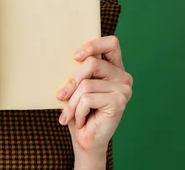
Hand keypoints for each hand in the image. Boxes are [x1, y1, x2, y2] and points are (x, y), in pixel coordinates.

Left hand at [56, 35, 132, 155]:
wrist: (86, 141)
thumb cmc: (78, 112)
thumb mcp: (76, 87)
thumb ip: (78, 72)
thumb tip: (70, 58)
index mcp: (114, 68)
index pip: (111, 43)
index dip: (93, 45)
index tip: (75, 56)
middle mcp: (123, 76)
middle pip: (92, 63)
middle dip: (72, 81)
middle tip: (60, 96)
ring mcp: (124, 89)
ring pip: (86, 84)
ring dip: (72, 103)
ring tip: (71, 115)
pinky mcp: (119, 102)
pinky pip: (87, 99)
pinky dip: (77, 111)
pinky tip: (81, 121)